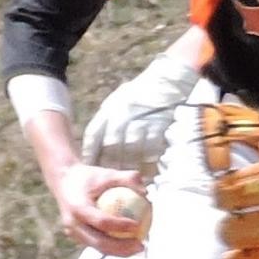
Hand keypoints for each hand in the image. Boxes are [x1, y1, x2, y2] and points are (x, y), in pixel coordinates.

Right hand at [52, 161, 145, 255]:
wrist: (64, 182)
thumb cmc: (88, 177)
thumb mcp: (107, 173)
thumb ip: (127, 179)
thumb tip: (145, 191)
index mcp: (77, 207)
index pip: (101, 221)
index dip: (120, 226)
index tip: (137, 224)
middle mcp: (72, 224)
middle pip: (99, 242)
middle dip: (122, 248)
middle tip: (141, 244)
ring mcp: (73, 233)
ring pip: (98, 247)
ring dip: (120, 251)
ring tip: (139, 246)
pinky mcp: (77, 237)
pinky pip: (97, 244)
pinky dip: (114, 246)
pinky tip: (131, 243)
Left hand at [79, 49, 200, 173]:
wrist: (168, 79)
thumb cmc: (142, 91)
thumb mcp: (119, 100)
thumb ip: (109, 118)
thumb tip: (100, 140)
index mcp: (110, 109)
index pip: (94, 135)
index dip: (91, 153)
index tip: (91, 167)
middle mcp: (122, 116)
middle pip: (111, 147)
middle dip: (110, 164)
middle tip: (111, 179)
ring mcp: (140, 122)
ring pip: (131, 151)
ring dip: (131, 167)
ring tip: (131, 179)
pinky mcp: (157, 127)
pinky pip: (151, 150)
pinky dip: (149, 163)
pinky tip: (149, 171)